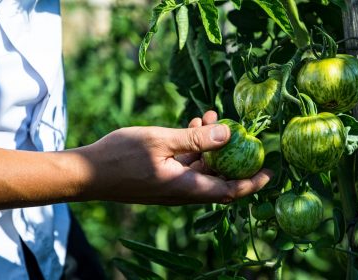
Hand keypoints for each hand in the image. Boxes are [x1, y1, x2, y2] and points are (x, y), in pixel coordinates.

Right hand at [75, 111, 272, 204]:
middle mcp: (182, 190)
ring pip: (201, 168)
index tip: (268, 172)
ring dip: (210, 147)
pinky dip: (193, 148)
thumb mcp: (161, 141)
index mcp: (186, 186)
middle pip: (218, 178)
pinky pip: (185, 165)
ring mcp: (171, 185)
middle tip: (237, 131)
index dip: (251, 184)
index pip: (229, 191)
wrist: (89, 173)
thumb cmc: (122, 156)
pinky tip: (191, 125)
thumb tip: (229, 134)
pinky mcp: (161, 178)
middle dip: (230, 156)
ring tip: (210, 118)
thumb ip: (196, 139)